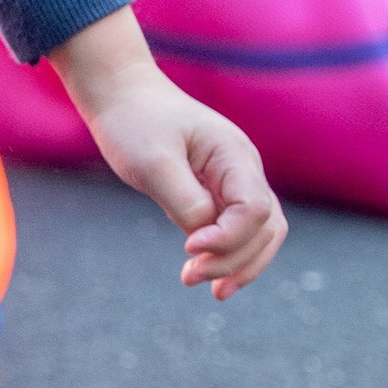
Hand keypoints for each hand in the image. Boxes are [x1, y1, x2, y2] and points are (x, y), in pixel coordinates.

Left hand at [46, 9, 287, 298]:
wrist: (122, 96)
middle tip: (189, 278)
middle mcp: (243, 168)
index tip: (187, 248)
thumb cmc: (134, 123)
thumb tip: (205, 236)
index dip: (228, 238)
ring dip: (241, 264)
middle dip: (234, 260)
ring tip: (213, 291)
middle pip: (265, 227)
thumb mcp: (153, 164)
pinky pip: (239, 229)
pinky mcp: (217, 192)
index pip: (254, 209)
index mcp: (233, 154)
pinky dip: (230, 254)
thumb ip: (185, 201)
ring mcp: (234, 180)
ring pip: (261, 232)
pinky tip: (208, 273)